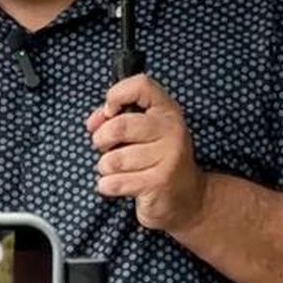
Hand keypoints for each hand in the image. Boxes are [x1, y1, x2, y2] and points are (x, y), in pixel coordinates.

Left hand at [87, 74, 207, 232]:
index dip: (115, 95)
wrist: (187, 197)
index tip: (109, 113)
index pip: (140, 85)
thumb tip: (94, 121)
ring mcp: (169, 156)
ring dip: (106, 167)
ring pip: (113, 159)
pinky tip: (122, 184)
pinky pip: (114, 182)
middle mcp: (172, 130)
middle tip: (106, 148)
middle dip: (101, 140)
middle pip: (119, 126)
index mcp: (166, 111)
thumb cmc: (155, 160)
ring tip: (119, 170)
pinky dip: (108, 185)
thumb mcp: (142, 132)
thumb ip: (115, 118)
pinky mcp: (159, 182)